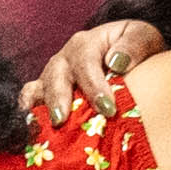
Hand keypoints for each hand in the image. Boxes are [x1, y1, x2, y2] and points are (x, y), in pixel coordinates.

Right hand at [30, 17, 156, 124]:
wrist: (127, 53)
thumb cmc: (135, 47)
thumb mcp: (142, 37)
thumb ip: (133, 46)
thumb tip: (116, 61)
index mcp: (86, 44)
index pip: (85, 63)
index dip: (94, 86)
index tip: (108, 109)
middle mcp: (65, 59)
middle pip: (55, 76)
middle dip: (58, 98)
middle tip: (62, 120)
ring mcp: (53, 77)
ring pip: (38, 88)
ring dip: (39, 108)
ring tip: (42, 128)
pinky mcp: (47, 93)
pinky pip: (31, 100)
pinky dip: (29, 114)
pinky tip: (31, 132)